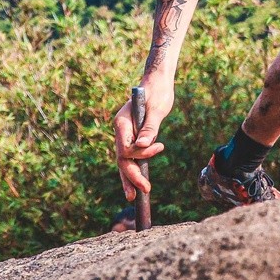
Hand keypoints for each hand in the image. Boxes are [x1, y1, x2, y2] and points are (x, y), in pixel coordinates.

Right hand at [113, 80, 173, 199]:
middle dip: (131, 176)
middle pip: (122, 158)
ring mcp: (126, 134)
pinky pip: (131, 156)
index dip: (140, 155)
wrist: (158, 82)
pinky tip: (137, 181)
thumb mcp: (157, 109)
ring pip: (124, 160)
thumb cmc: (158, 92)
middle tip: (139, 193)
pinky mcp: (133, 136)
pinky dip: (135, 168)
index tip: (159, 147)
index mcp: (122, 123)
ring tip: (134, 196)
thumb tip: (142, 146)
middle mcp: (121, 130)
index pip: (125, 148)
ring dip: (130, 177)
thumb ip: (149, 128)